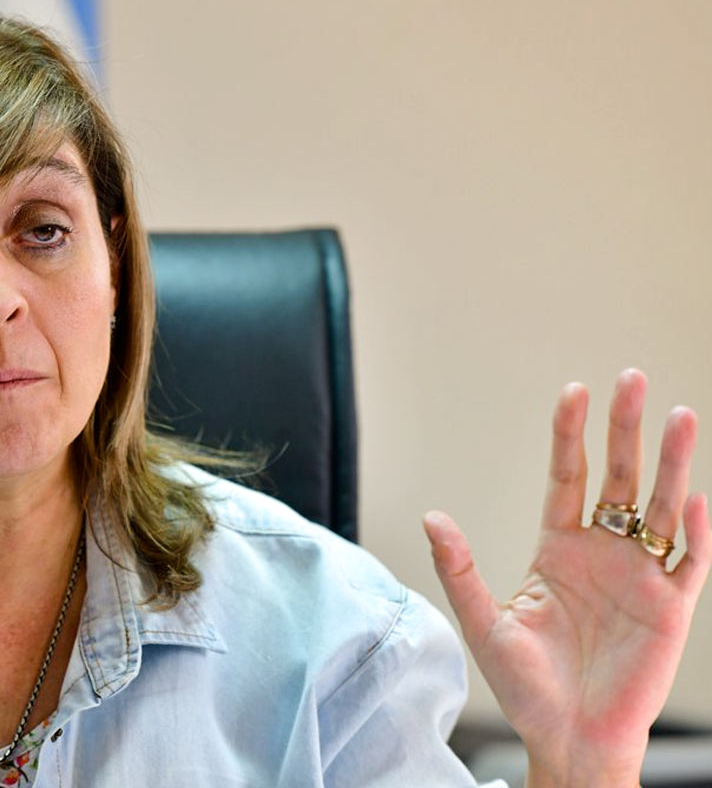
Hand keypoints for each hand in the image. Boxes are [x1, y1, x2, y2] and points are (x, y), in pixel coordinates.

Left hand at [423, 370, 710, 787]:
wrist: (568, 738)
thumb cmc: (525, 686)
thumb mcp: (484, 622)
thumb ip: (460, 568)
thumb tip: (431, 516)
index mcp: (558, 549)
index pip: (567, 477)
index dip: (570, 434)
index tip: (574, 390)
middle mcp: (603, 553)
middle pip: (618, 477)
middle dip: (626, 428)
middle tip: (633, 378)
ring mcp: (640, 576)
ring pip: (660, 506)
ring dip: (672, 463)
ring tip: (680, 416)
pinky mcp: (671, 608)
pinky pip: (690, 560)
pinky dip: (694, 529)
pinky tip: (691, 495)